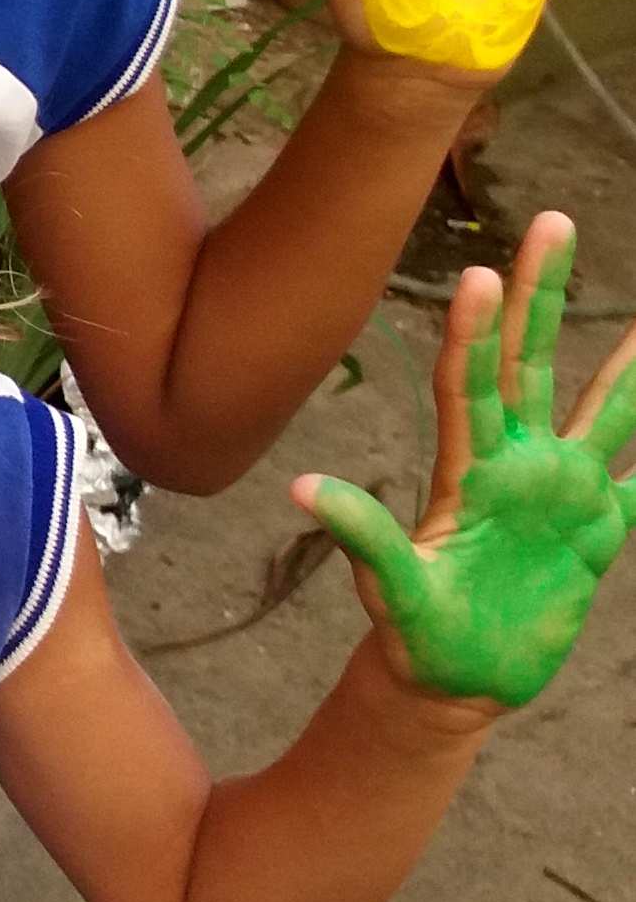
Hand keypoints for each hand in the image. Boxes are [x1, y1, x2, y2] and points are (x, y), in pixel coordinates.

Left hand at [299, 211, 631, 708]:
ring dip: (629, 364)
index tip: (482, 273)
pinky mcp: (596, 533)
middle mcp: (516, 464)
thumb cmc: (413, 634)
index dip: (477, 332)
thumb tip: (299, 488)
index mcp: (467, 470)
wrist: (453, 680)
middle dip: (542, 295)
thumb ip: (362, 535)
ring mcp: (559, 493)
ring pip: (602, 411)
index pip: (472, 384)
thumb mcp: (390, 587)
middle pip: (532, 363)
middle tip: (552, 221)